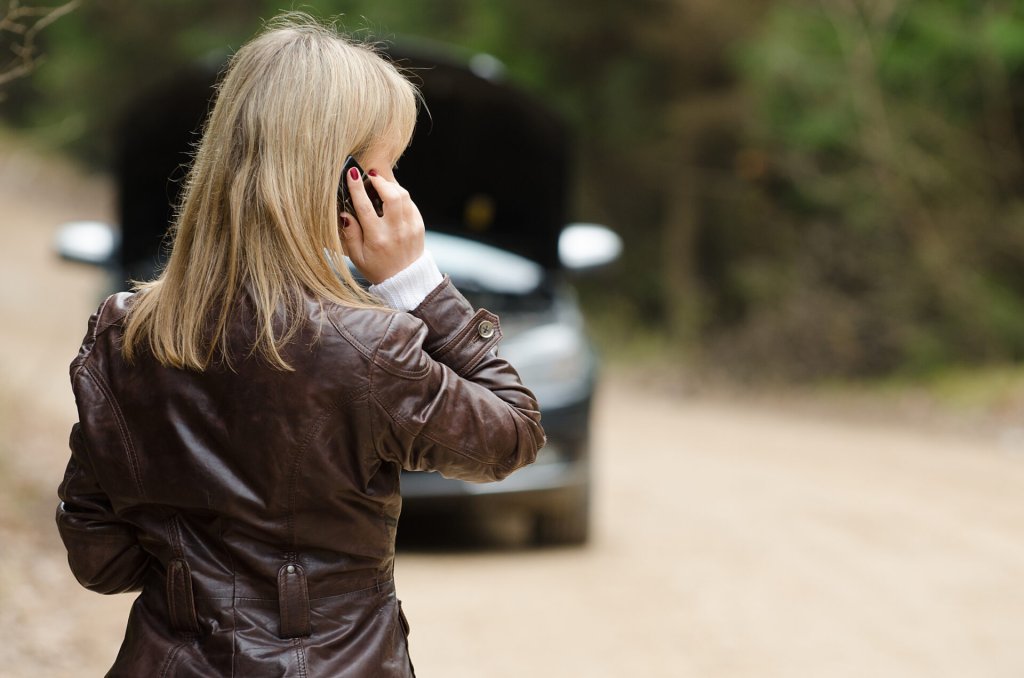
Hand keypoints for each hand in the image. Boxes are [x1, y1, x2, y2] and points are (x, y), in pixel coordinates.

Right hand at [339, 167, 424, 284]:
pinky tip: (392, 198)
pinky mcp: (419, 226)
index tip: (352, 174)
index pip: (365, 207)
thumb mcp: (357, 257)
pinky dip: (401, 196)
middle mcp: (395, 231)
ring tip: (380, 185)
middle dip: (379, 181)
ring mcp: (410, 227)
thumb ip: (350, 234)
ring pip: (403, 196)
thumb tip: (344, 214)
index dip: (357, 188)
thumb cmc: (378, 269)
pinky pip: (410, 203)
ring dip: (391, 186)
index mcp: (377, 239)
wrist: (406, 281)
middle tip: (370, 177)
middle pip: (390, 195)